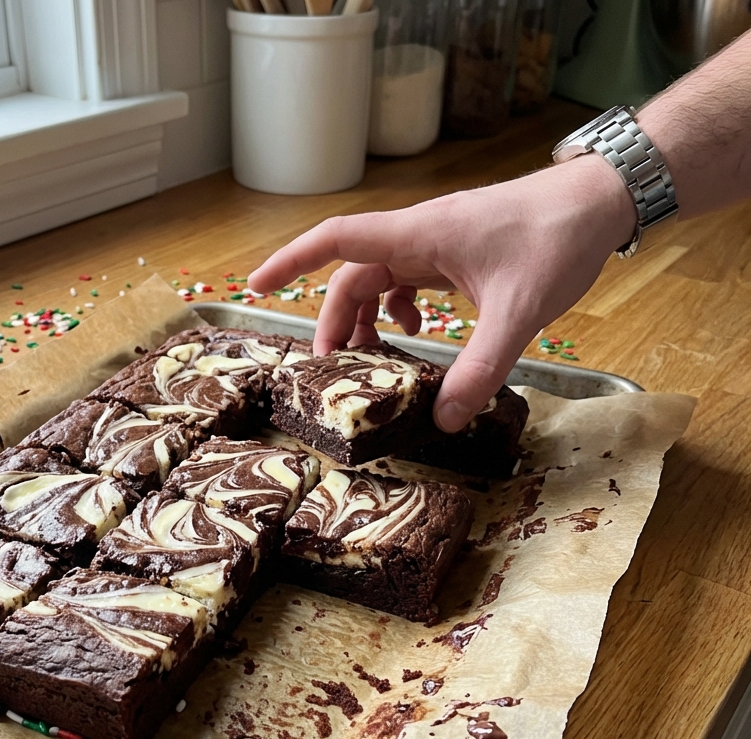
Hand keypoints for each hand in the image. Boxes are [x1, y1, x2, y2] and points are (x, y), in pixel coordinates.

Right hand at [248, 154, 634, 431]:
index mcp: (418, 236)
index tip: (255, 286)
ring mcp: (435, 245)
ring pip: (377, 282)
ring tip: (372, 363)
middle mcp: (418, 237)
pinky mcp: (454, 256)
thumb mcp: (518, 312)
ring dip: (367, 322)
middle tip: (330, 373)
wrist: (600, 201)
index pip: (336, 241)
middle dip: (335, 323)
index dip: (290, 263)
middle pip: (351, 276)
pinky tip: (421, 335)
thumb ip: (481, 369)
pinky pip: (407, 283)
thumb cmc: (557, 237)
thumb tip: (444, 421)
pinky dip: (400, 312)